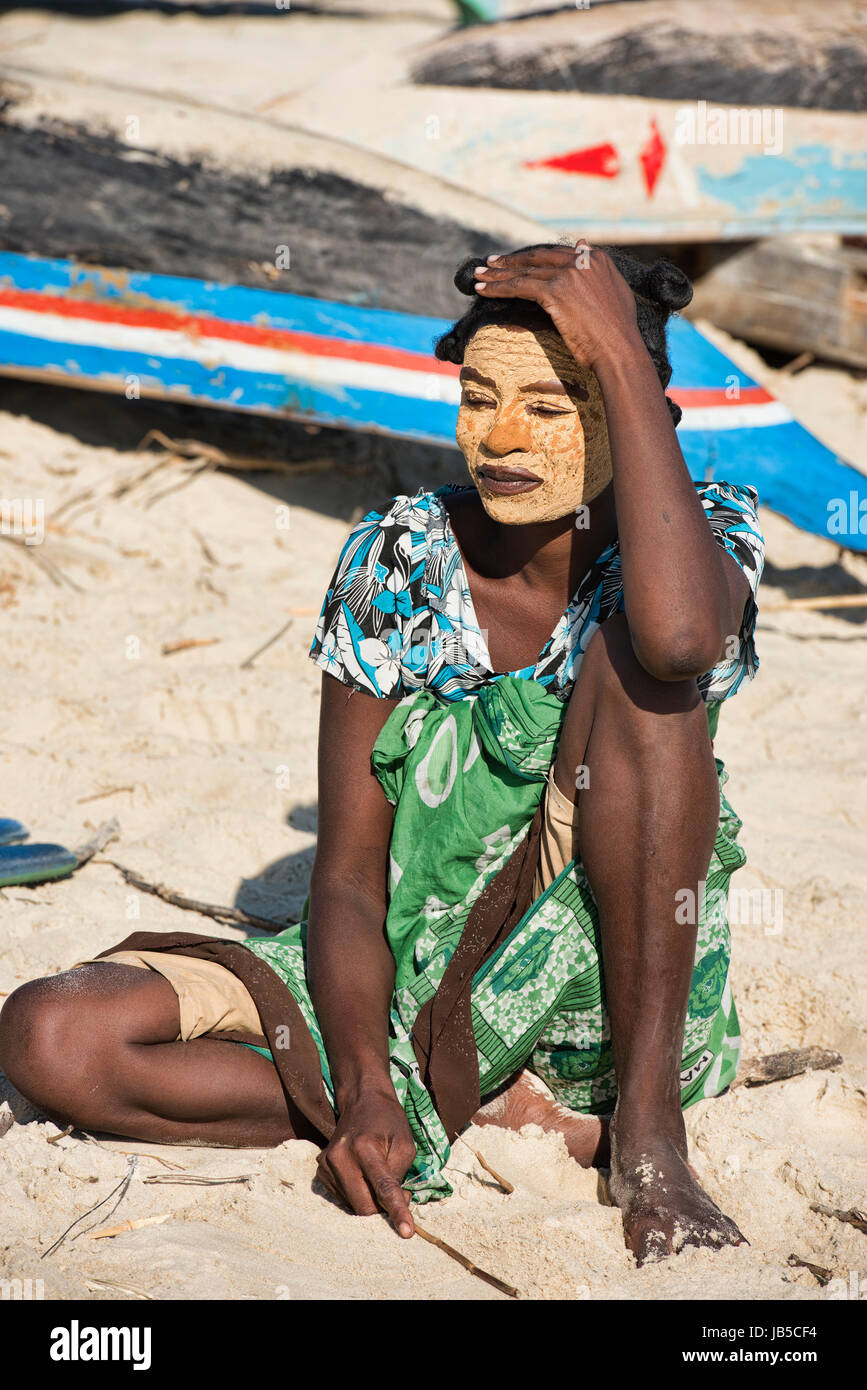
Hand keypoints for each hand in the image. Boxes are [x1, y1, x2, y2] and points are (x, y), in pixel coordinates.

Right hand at [316, 1086, 416, 1236]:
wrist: (362, 1102)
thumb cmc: (388, 1122)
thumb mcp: (405, 1144)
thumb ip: (399, 1176)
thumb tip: (392, 1206)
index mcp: (364, 1146)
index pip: (383, 1187)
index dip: (397, 1211)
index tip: (407, 1233)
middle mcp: (340, 1156)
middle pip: (363, 1206)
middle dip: (383, 1209)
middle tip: (399, 1193)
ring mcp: (326, 1164)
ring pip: (352, 1206)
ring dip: (370, 1201)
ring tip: (379, 1178)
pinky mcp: (321, 1172)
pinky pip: (343, 1199)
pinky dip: (358, 1195)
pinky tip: (363, 1177)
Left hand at [472, 243, 641, 369]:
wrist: (620, 351)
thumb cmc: (619, 333)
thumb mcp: (615, 292)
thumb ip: (597, 269)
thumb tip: (582, 244)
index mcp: (597, 259)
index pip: (556, 254)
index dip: (533, 258)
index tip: (518, 262)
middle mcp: (583, 260)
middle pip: (537, 257)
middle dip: (511, 261)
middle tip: (490, 263)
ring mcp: (569, 274)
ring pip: (525, 271)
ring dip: (497, 274)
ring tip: (478, 276)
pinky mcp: (556, 291)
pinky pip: (519, 286)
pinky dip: (498, 288)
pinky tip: (482, 290)